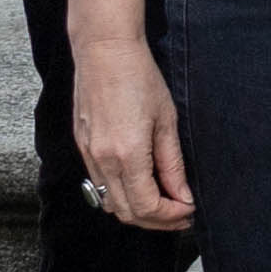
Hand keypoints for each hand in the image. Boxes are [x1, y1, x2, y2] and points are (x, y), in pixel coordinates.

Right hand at [61, 0, 194, 231]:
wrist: (104, 50)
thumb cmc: (140, 78)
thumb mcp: (167, 121)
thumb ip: (172, 164)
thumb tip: (183, 196)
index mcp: (127, 155)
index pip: (147, 207)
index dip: (170, 217)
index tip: (189, 211)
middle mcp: (103, 161)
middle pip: (127, 213)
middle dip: (156, 221)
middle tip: (181, 214)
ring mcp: (88, 155)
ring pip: (110, 202)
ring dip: (137, 210)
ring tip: (164, 203)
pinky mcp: (82, 146)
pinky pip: (99, 184)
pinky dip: (121, 194)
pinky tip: (141, 184)